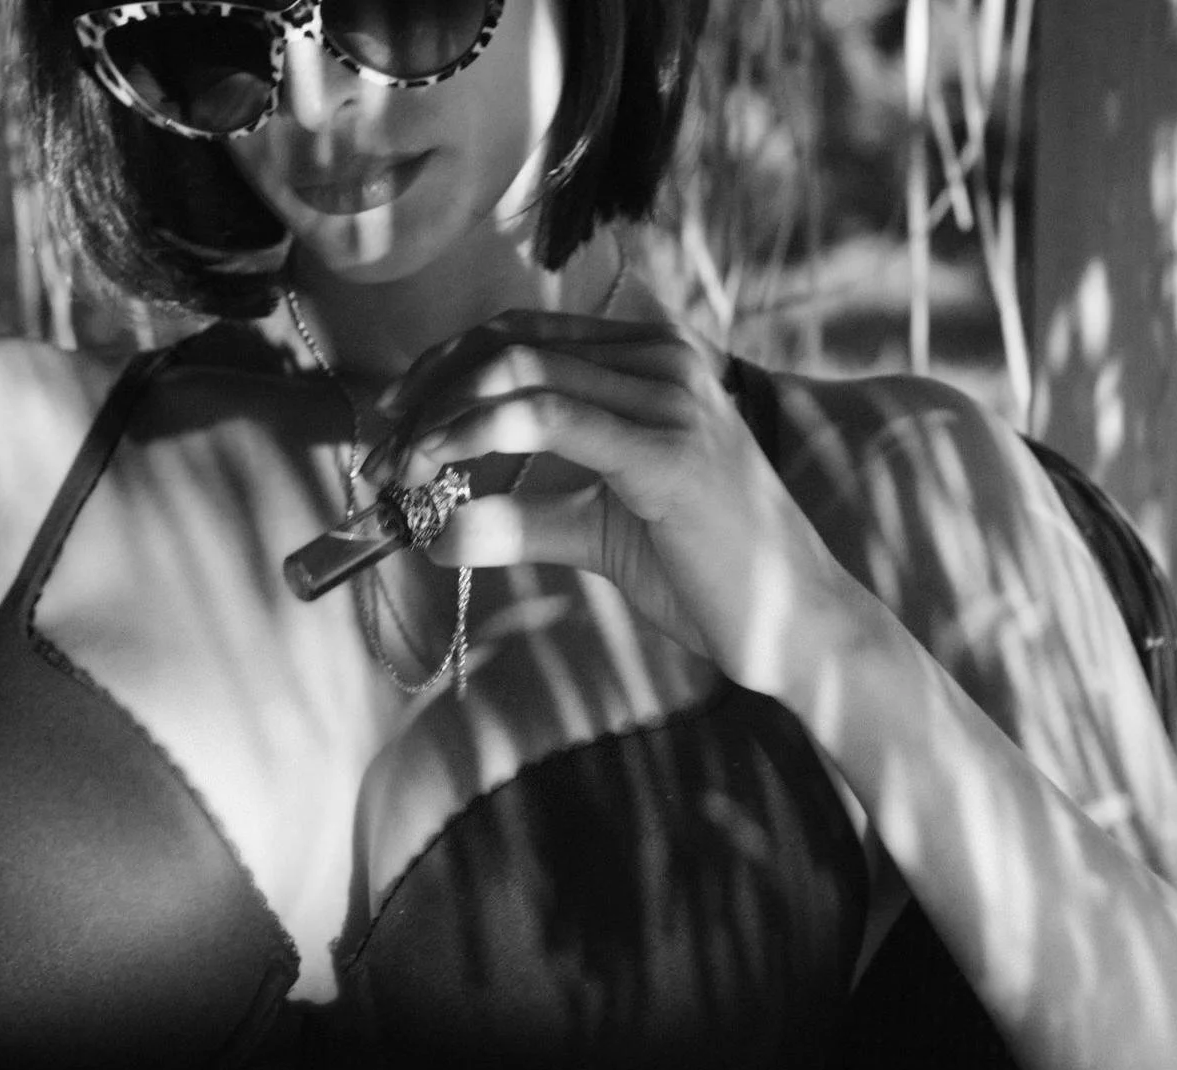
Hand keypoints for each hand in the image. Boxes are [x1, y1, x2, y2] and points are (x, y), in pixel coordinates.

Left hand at [375, 310, 849, 695]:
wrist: (798, 628)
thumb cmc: (707, 574)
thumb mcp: (597, 530)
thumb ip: (519, 512)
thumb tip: (432, 526)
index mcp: (653, 359)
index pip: (520, 335)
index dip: (439, 372)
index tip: (390, 427)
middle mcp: (665, 358)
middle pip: (506, 344)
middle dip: (424, 397)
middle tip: (378, 460)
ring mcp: (671, 396)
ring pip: (516, 373)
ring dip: (437, 423)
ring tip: (397, 477)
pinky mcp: (668, 448)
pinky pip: (545, 420)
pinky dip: (474, 442)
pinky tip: (437, 483)